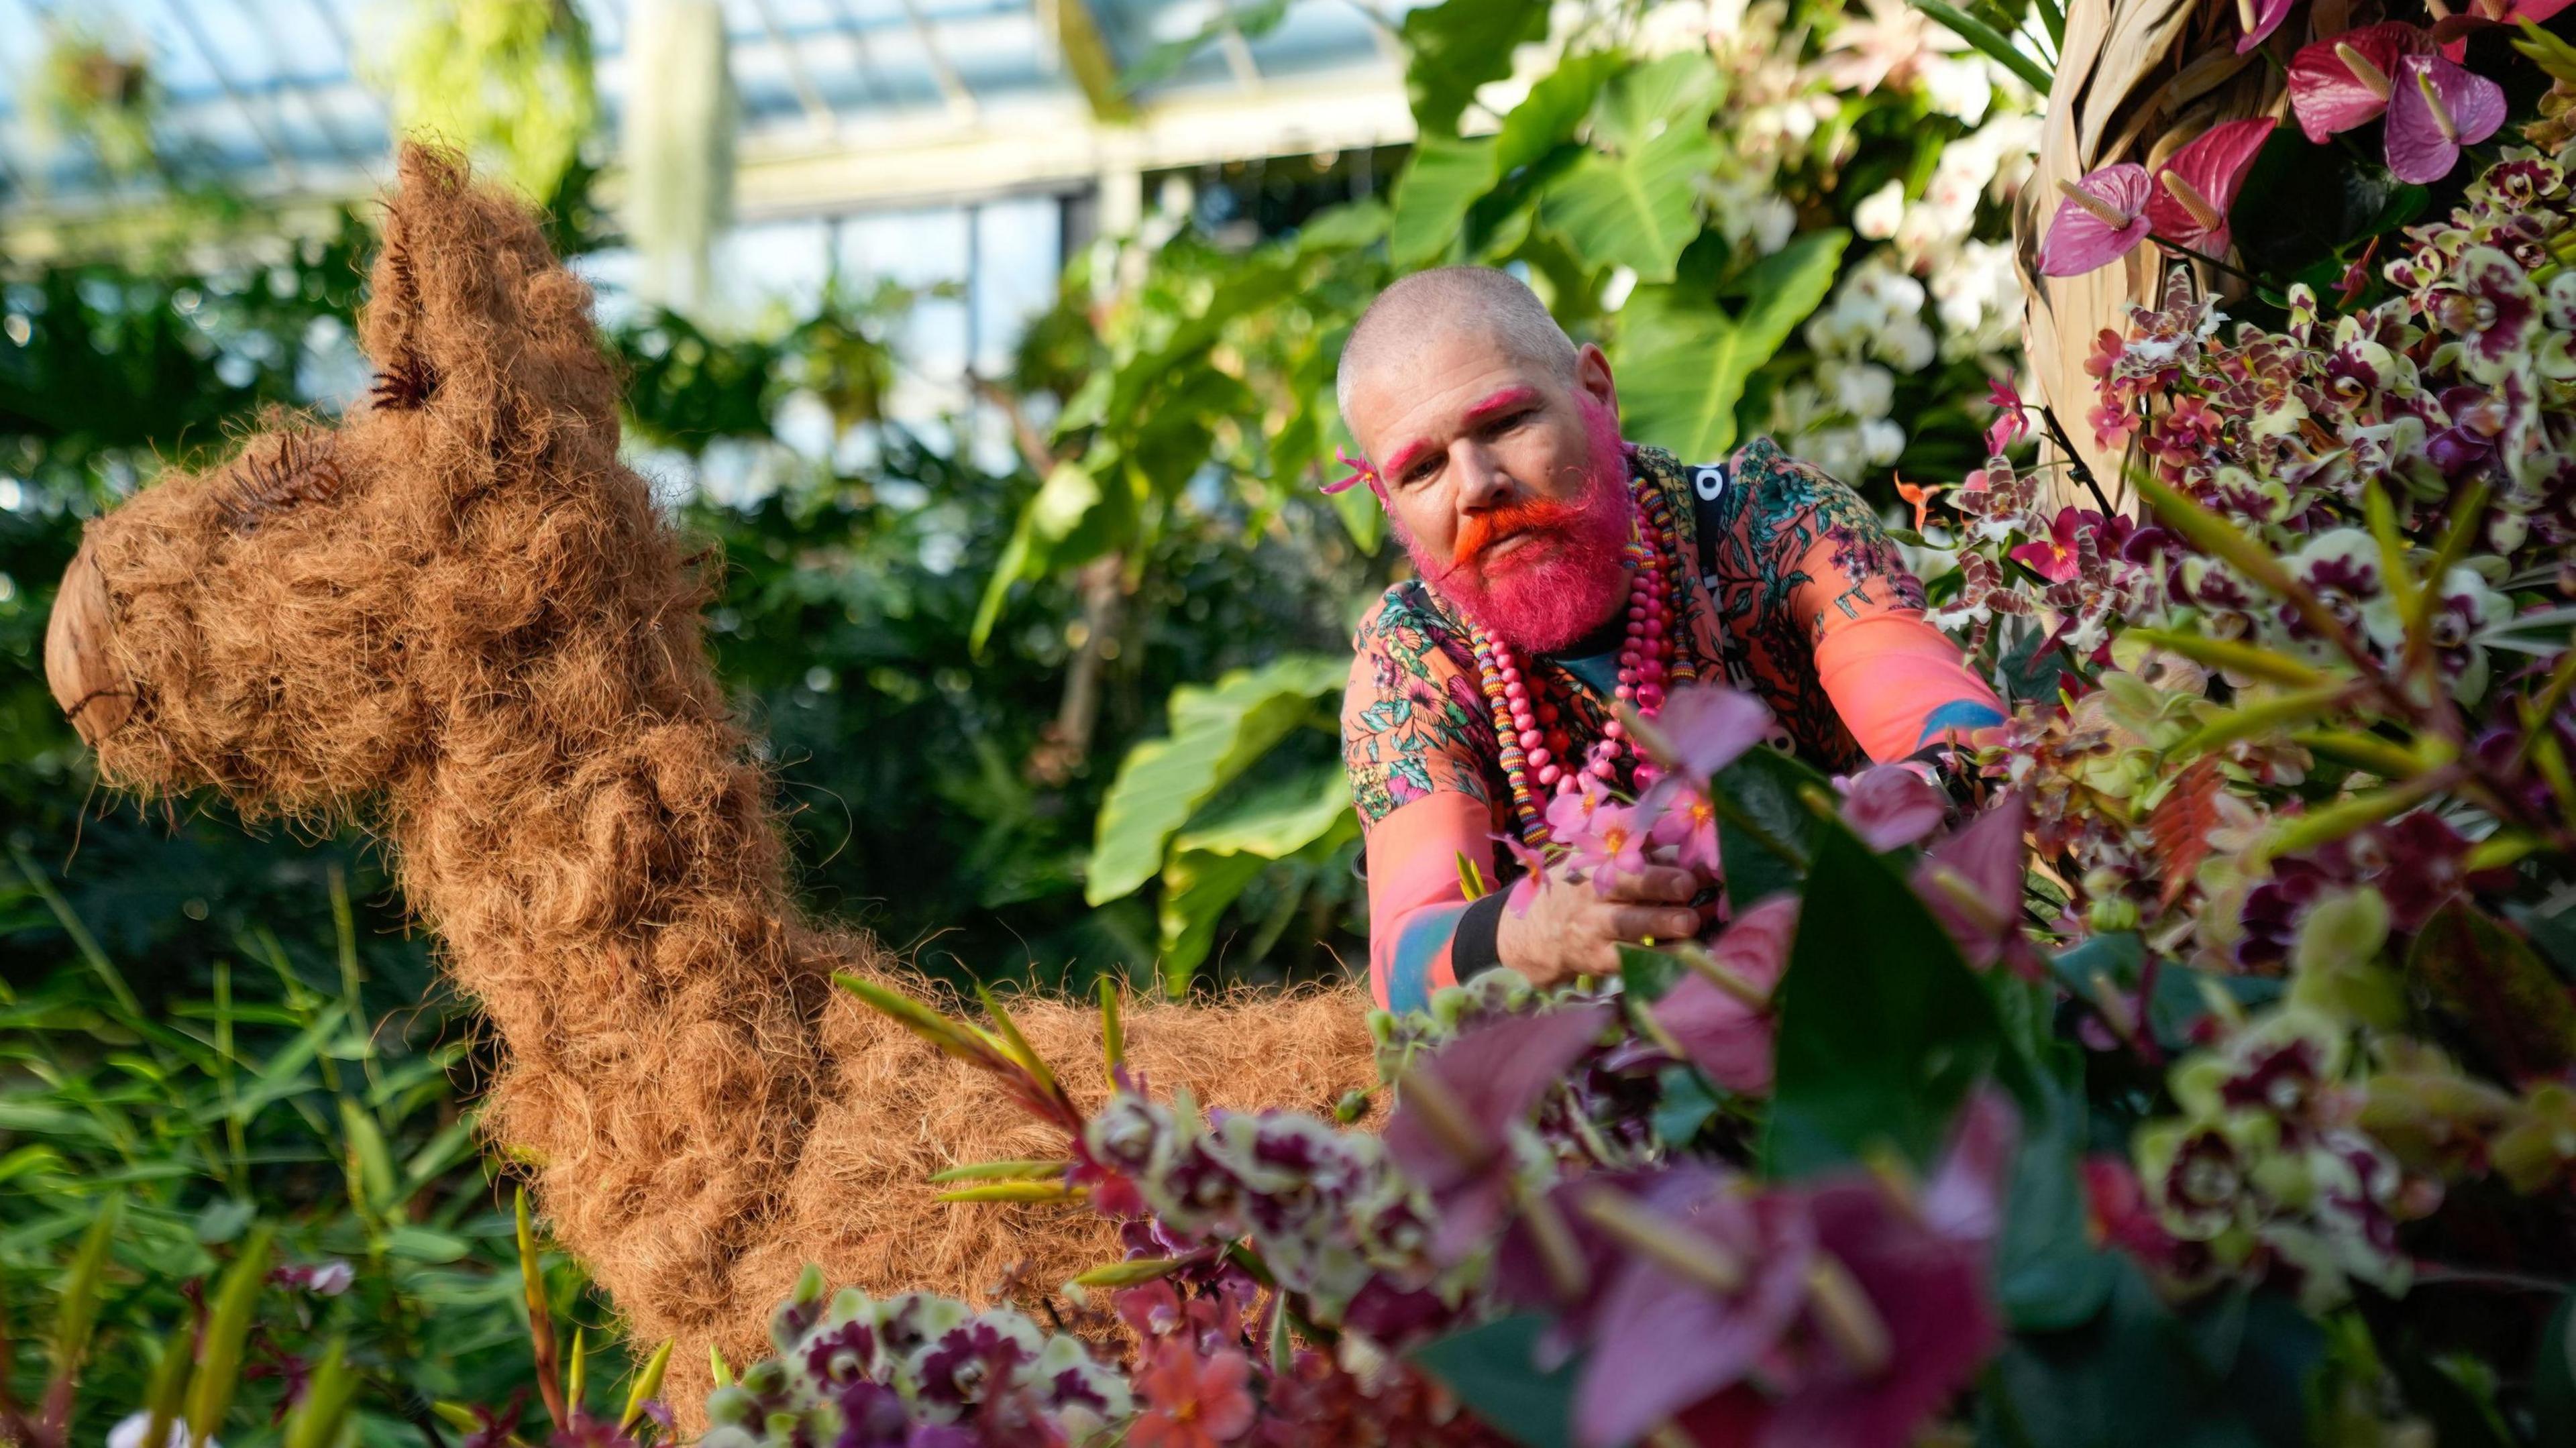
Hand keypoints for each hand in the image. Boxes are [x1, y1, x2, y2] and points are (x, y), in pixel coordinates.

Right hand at [1492, 862, 1706, 989]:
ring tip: (1690, 925)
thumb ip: (1633, 851)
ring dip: (1663, 926)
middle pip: (1627, 886)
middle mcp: (1592, 896)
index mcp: (1593, 865)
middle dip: (1659, 885)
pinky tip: (1684, 958)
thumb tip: (1684, 845)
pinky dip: (1658, 960)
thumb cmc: (1570, 891)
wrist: (1528, 935)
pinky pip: (1631, 961)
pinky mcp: (1599, 962)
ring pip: (1631, 928)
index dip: (1661, 859)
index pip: (1627, 856)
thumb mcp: (1588, 862)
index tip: (1691, 862)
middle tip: (1689, 887)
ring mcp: (1594, 931)